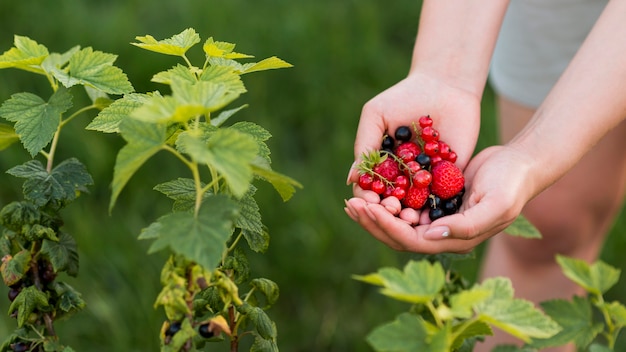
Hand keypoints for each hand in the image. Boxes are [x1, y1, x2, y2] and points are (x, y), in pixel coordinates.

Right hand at [345, 69, 480, 231]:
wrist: (446, 85)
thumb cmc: (405, 96)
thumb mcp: (376, 115)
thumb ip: (364, 145)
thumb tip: (351, 179)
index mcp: (382, 165)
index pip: (369, 190)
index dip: (367, 199)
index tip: (368, 202)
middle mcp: (402, 176)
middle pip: (391, 203)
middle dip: (388, 211)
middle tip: (390, 210)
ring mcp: (426, 179)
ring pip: (415, 206)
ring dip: (409, 215)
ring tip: (409, 217)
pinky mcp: (450, 177)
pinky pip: (442, 198)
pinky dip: (435, 207)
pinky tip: (430, 211)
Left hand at [345, 145, 535, 253]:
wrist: (520, 165)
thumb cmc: (511, 184)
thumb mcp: (495, 204)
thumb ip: (467, 225)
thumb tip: (431, 235)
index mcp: (454, 240)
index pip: (411, 240)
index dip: (387, 226)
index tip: (368, 208)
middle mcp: (442, 234)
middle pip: (397, 235)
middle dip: (373, 222)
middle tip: (351, 204)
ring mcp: (436, 219)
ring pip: (397, 222)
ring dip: (375, 212)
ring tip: (352, 200)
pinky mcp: (433, 203)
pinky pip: (403, 206)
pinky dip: (386, 199)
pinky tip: (371, 187)